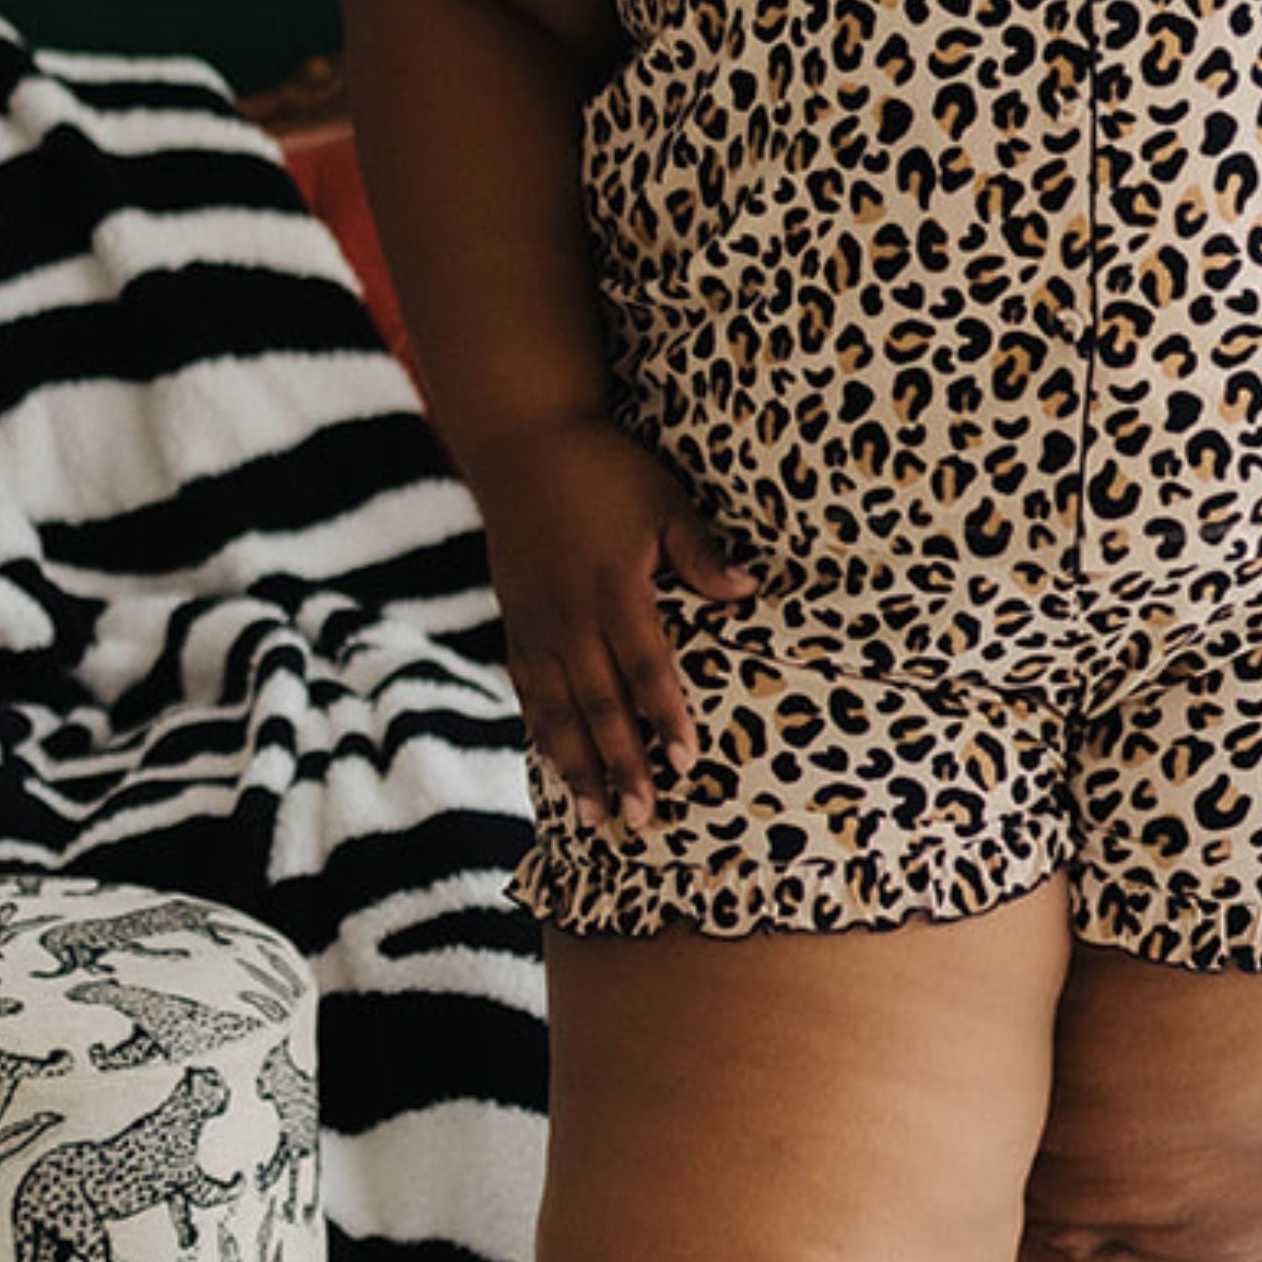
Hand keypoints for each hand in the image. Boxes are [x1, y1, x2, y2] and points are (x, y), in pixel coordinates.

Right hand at [473, 413, 759, 829]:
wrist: (522, 443)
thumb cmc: (604, 469)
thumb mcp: (662, 499)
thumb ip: (700, 551)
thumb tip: (747, 590)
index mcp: (613, 588)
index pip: (645, 666)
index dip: (666, 716)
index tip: (686, 761)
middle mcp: (570, 616)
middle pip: (600, 704)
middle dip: (623, 764)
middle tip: (643, 817)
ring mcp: (536, 624)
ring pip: (558, 710)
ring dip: (578, 766)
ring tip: (596, 816)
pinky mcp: (515, 623)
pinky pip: (528, 690)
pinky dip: (544, 733)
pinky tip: (558, 766)